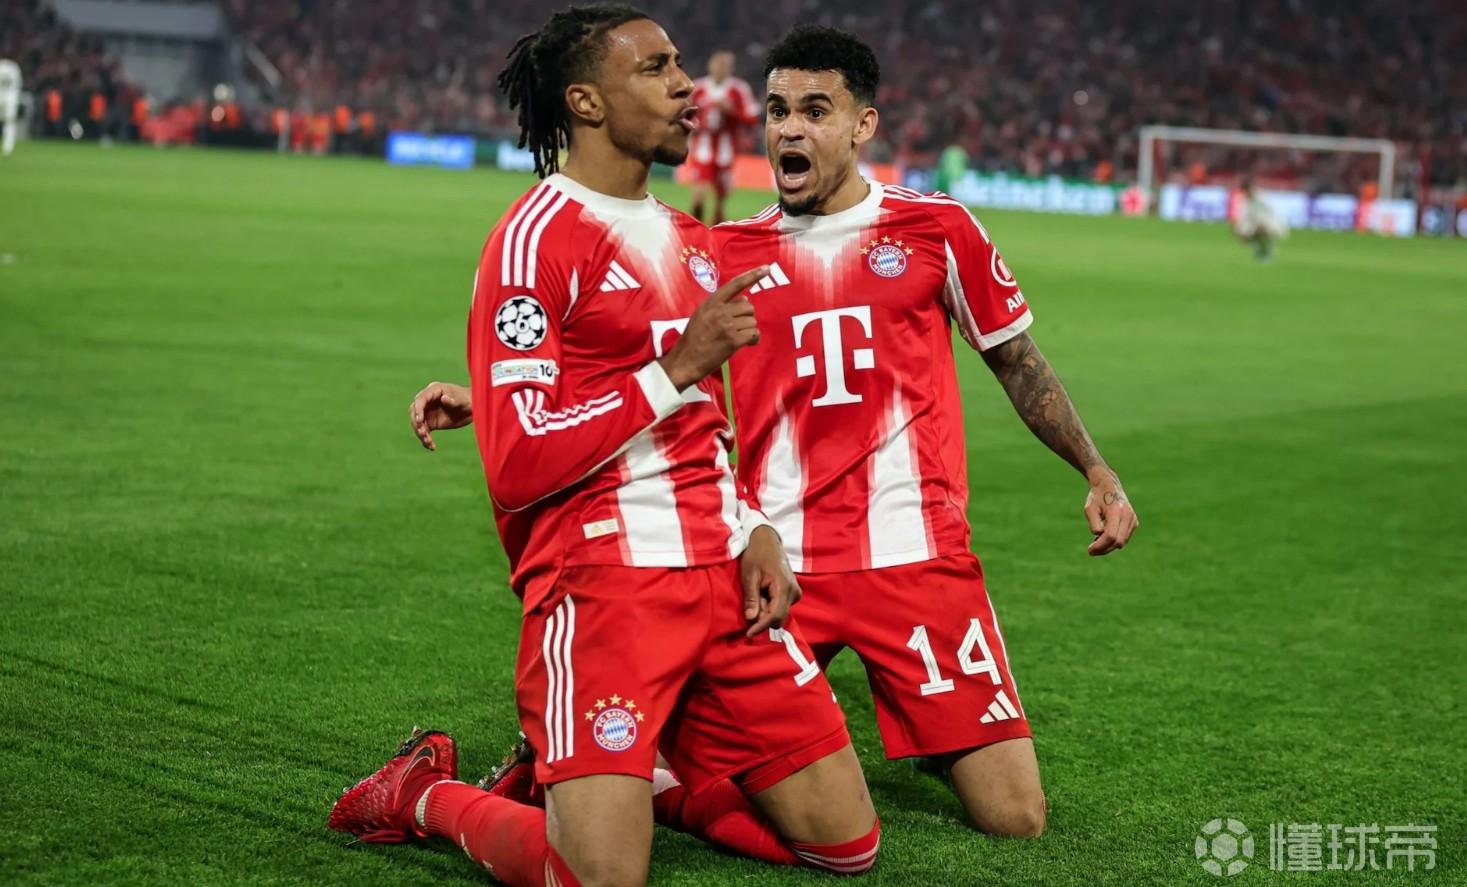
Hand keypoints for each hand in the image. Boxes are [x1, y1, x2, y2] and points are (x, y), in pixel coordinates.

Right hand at [409, 381, 472, 450]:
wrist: (474, 408)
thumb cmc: (469, 400)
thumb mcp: (464, 400)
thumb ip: (454, 400)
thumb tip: (444, 399)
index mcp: (434, 390)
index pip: (420, 399)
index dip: (418, 410)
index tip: (419, 421)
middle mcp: (428, 401)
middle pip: (414, 411)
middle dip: (417, 423)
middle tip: (423, 434)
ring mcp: (428, 412)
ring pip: (418, 423)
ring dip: (421, 433)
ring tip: (429, 443)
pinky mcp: (431, 422)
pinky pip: (425, 431)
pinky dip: (426, 439)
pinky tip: (432, 447)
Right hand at [657, 265, 767, 390]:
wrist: (685, 361)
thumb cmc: (693, 340)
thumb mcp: (701, 316)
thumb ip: (720, 306)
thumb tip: (744, 299)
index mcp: (711, 303)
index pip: (735, 284)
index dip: (752, 275)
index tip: (767, 268)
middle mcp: (719, 311)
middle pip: (748, 307)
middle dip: (746, 318)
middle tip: (737, 329)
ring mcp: (726, 325)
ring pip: (752, 322)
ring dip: (749, 330)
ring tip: (738, 338)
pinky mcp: (732, 340)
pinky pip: (754, 334)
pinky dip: (753, 340)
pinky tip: (747, 344)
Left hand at [740, 525, 800, 637]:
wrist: (767, 539)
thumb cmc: (756, 554)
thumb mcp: (749, 575)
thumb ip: (752, 598)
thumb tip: (751, 619)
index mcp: (784, 587)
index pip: (775, 615)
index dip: (761, 626)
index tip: (749, 634)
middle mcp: (794, 592)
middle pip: (778, 617)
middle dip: (762, 617)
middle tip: (750, 604)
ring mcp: (795, 592)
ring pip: (779, 613)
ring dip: (765, 610)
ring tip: (756, 593)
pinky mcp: (793, 592)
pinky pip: (781, 606)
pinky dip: (770, 605)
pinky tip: (762, 593)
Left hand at [1083, 467, 1137, 555]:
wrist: (1109, 485)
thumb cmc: (1096, 497)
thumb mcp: (1089, 509)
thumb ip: (1094, 523)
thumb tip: (1099, 536)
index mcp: (1116, 511)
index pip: (1110, 535)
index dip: (1100, 546)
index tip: (1089, 550)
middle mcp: (1128, 516)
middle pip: (1118, 541)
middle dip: (1104, 549)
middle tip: (1091, 551)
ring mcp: (1133, 519)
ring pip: (1123, 542)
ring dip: (1109, 546)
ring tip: (1095, 543)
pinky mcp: (1134, 522)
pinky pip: (1125, 537)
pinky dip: (1114, 541)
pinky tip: (1103, 537)